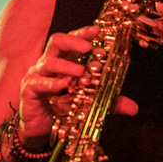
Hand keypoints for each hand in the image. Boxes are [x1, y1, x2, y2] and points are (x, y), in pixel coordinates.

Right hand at [18, 26, 137, 143]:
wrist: (41, 130)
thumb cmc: (62, 110)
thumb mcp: (90, 104)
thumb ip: (109, 102)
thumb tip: (133, 108)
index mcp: (63, 61)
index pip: (72, 40)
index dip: (83, 33)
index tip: (98, 31)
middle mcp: (48, 63)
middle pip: (56, 42)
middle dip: (73, 40)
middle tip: (88, 46)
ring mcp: (36, 75)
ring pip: (48, 62)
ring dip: (65, 65)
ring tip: (80, 71)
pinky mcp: (29, 90)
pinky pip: (39, 82)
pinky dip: (51, 83)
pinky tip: (62, 85)